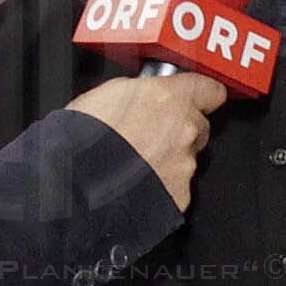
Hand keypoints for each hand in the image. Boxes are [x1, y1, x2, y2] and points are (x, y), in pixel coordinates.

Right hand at [68, 72, 225, 208]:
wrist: (73, 187)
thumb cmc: (82, 141)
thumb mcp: (107, 95)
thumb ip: (140, 94)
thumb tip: (146, 97)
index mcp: (170, 99)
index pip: (211, 90)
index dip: (202, 96)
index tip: (198, 99)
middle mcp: (185, 130)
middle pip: (199, 127)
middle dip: (180, 131)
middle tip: (150, 136)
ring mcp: (184, 165)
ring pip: (186, 159)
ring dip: (167, 160)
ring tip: (135, 165)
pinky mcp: (179, 195)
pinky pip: (177, 187)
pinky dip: (161, 186)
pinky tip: (137, 184)